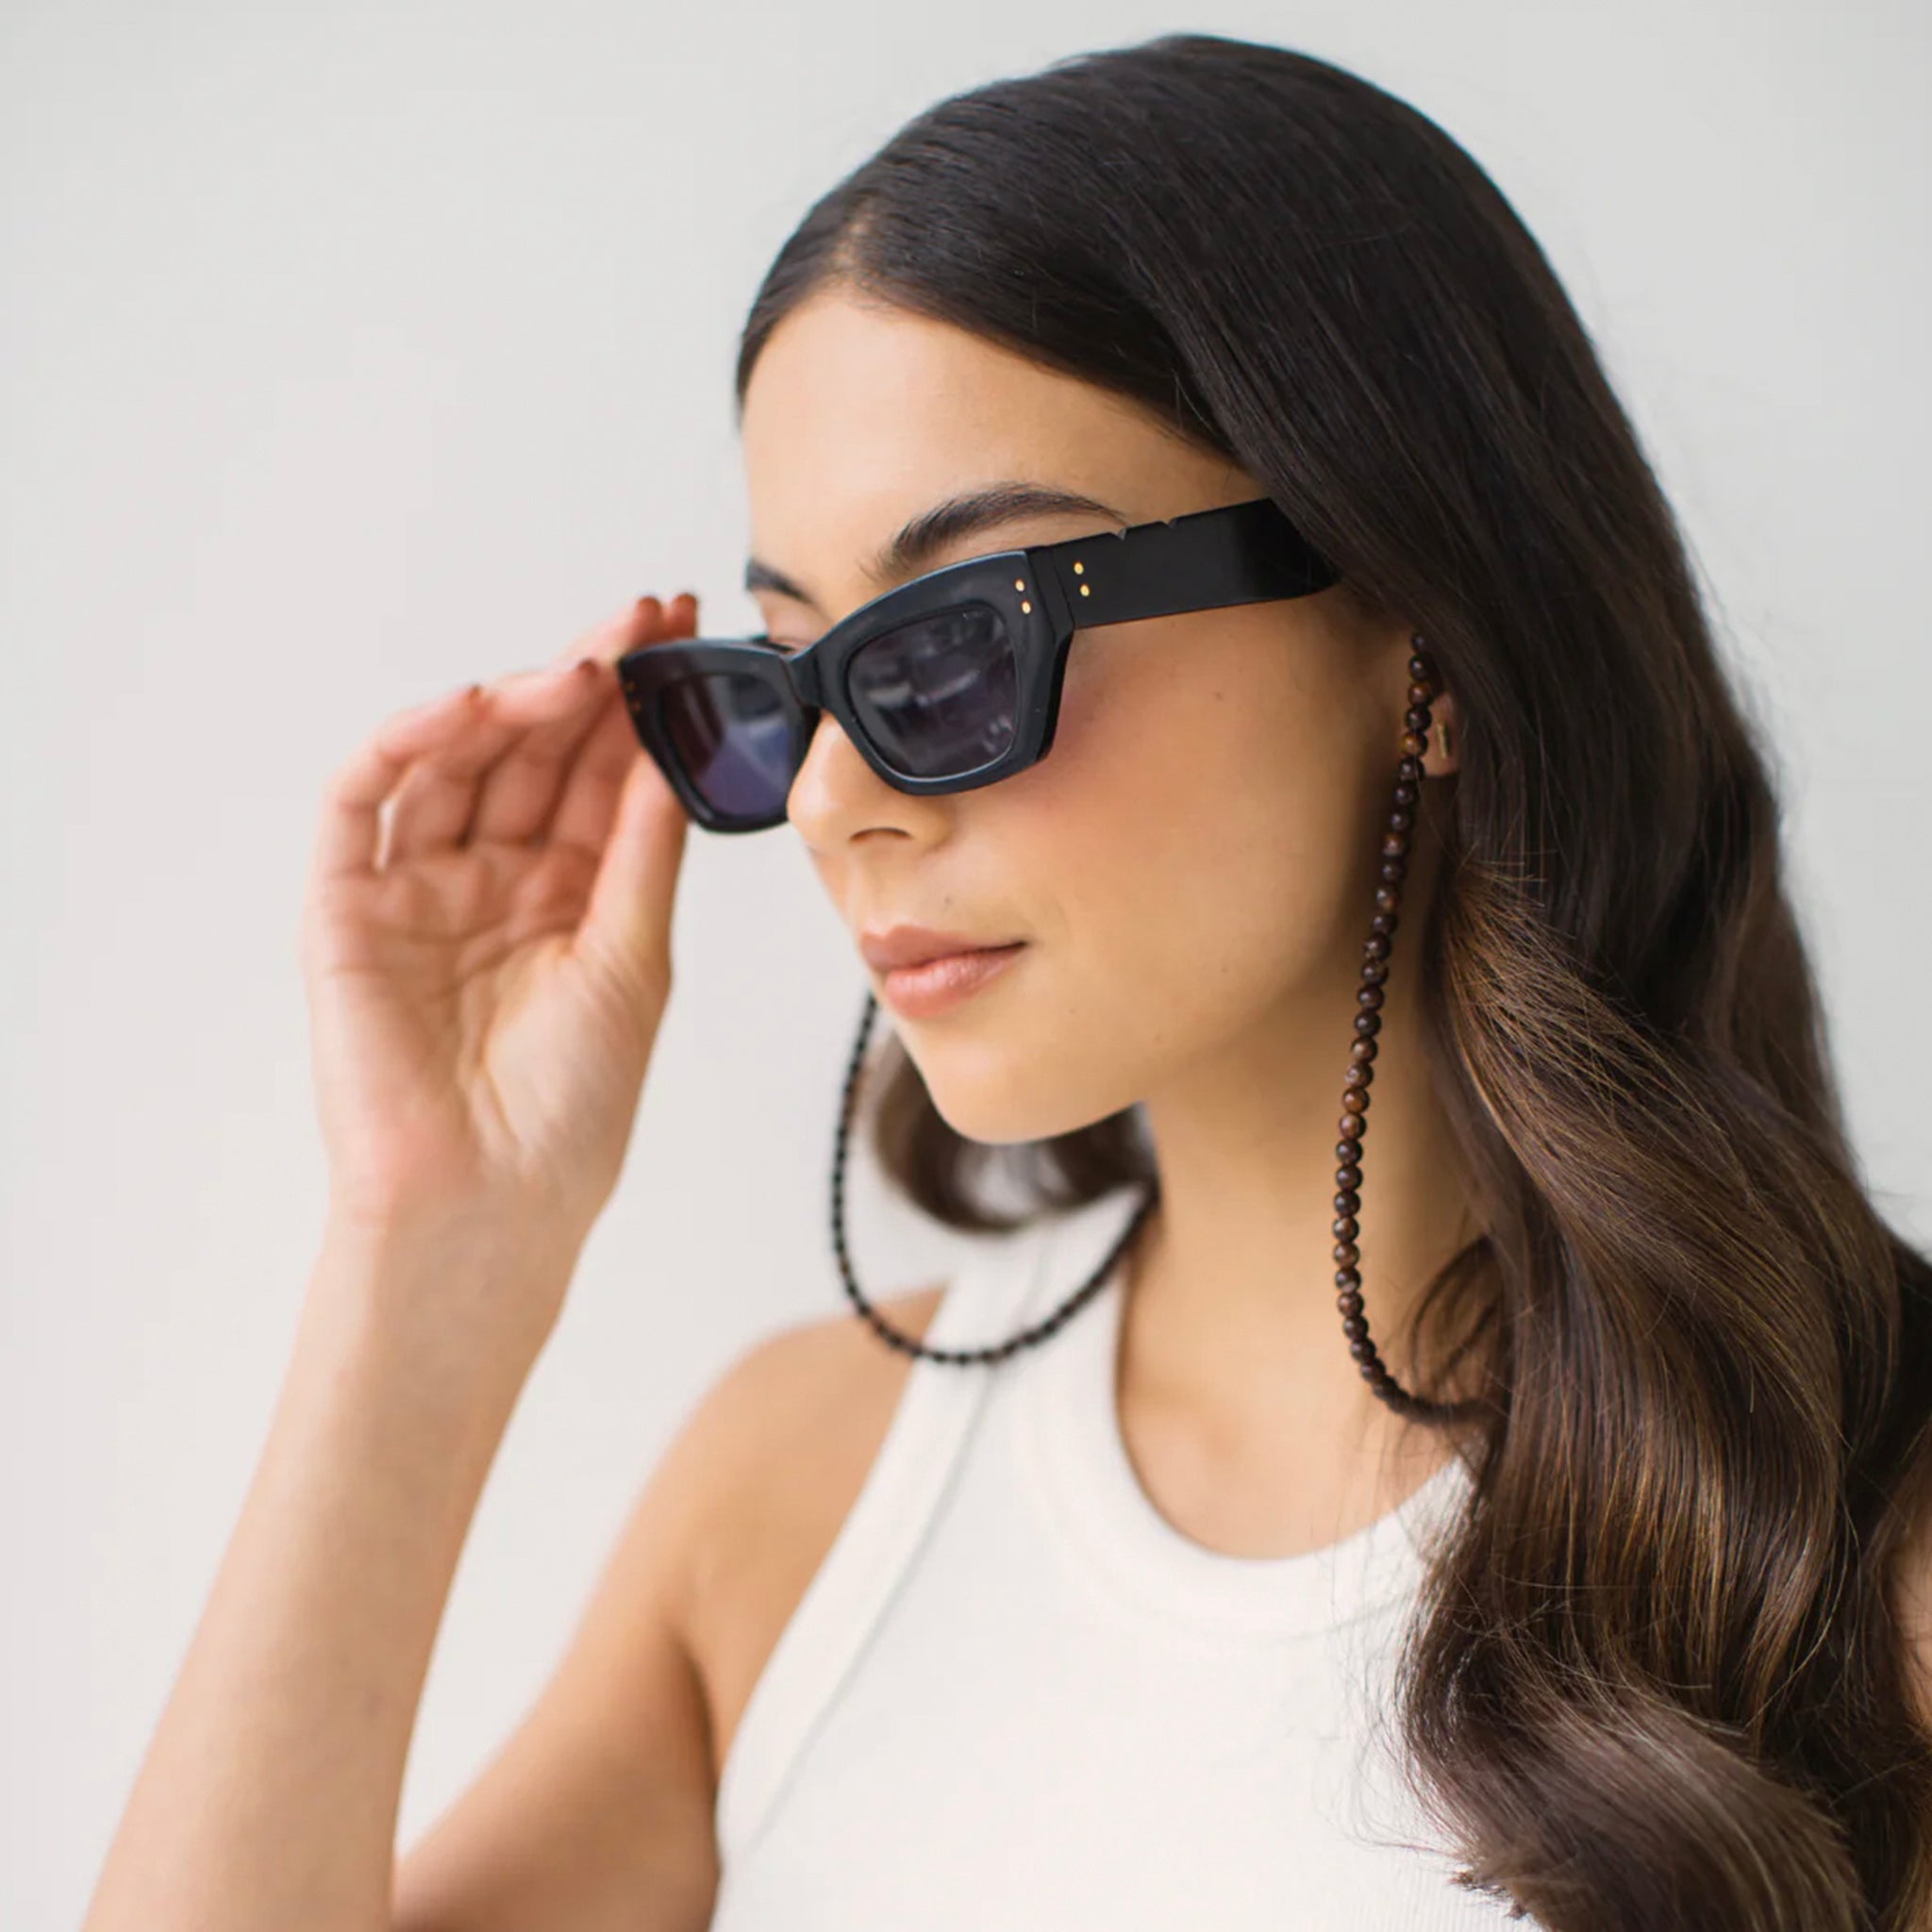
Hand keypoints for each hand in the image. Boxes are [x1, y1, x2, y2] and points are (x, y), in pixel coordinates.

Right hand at [299, 594, 697, 1274]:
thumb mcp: (633, 960)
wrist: (490, 1203)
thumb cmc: (570, 1107)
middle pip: (534, 753)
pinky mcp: (348, 908)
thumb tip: (674, 746)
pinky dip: (406, 746)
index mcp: (569, 895)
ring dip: (511, 705)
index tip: (680, 634)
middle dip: (586, 680)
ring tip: (575, 670)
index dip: (636, 704)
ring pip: (456, 763)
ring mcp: (420, 888)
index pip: (600, 774)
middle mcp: (494, 880)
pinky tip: (471, 708)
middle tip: (638, 620)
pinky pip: (363, 805)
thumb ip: (641, 850)